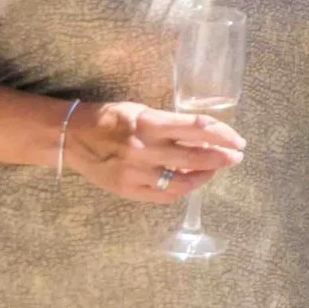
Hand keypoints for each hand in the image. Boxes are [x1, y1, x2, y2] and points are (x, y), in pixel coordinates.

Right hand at [72, 101, 244, 204]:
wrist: (71, 138)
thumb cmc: (110, 119)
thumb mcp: (142, 111)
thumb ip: (171, 124)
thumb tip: (205, 135)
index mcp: (149, 124)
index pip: (197, 128)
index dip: (223, 135)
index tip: (238, 140)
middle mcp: (144, 150)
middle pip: (195, 158)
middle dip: (222, 158)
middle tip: (236, 156)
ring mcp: (135, 174)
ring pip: (182, 181)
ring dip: (205, 176)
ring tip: (215, 169)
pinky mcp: (127, 190)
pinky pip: (163, 196)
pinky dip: (182, 189)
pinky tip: (191, 182)